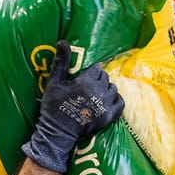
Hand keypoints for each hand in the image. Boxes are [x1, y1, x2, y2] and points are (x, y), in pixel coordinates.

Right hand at [22, 40, 125, 173]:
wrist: (58, 132)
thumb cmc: (53, 106)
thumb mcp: (54, 83)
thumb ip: (61, 62)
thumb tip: (63, 42)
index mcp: (86, 82)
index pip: (97, 69)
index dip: (90, 72)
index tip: (83, 78)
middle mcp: (99, 92)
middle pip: (105, 78)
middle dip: (98, 80)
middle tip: (88, 87)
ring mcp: (106, 105)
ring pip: (113, 89)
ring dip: (106, 89)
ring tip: (96, 95)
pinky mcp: (109, 116)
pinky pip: (120, 102)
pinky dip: (115, 100)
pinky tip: (106, 101)